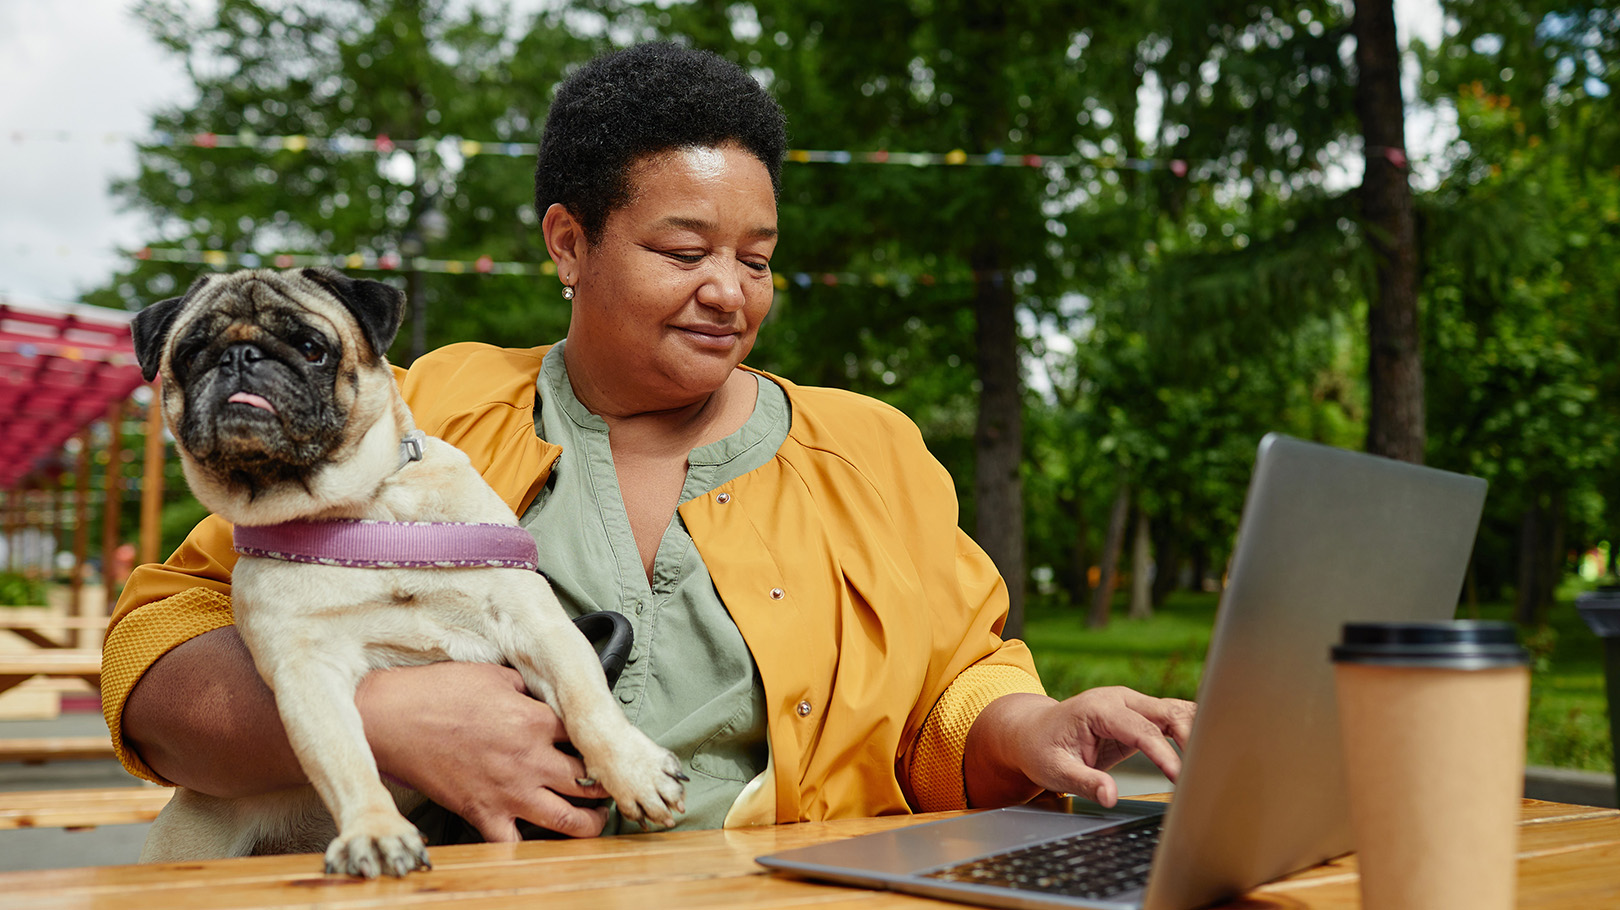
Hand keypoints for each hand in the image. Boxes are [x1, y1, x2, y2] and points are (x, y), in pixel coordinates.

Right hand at [357, 662, 610, 841]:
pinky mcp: (482, 814)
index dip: (595, 742)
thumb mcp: (493, 675)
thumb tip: (540, 697)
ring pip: (567, 820)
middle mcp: (530, 760)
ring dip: (590, 823)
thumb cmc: (437, 691)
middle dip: (604, 786)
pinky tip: (539, 843)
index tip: (599, 746)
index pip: (585, 736)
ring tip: (595, 819)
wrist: (392, 718)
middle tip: (608, 787)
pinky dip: (529, 848)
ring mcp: (508, 791)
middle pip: (588, 781)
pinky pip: (514, 844)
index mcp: (535, 721)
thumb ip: (526, 689)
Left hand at [963, 688, 1195, 808]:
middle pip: (1167, 712)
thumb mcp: (1055, 770)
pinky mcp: (1139, 716)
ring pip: (1175, 710)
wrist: (1032, 732)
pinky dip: (1192, 729)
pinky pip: (1171, 718)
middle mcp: (1119, 700)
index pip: (1141, 730)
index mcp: (1099, 709)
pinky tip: (1208, 747)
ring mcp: (1132, 704)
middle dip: (1191, 736)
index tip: (1180, 777)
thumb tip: (1110, 796)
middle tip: (1207, 767)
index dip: (1163, 754)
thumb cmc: (1041, 748)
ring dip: (1197, 730)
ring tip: (1217, 757)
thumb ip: (1085, 782)